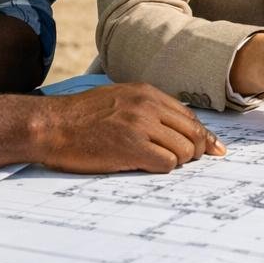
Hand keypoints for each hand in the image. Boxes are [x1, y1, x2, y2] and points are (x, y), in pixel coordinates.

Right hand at [33, 83, 226, 173]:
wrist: (50, 125)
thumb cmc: (81, 118)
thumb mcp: (119, 100)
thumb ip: (148, 110)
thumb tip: (179, 129)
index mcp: (147, 93)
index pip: (190, 117)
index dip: (203, 136)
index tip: (213, 150)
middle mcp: (148, 106)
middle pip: (194, 133)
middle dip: (195, 151)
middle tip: (185, 162)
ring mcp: (140, 126)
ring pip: (185, 150)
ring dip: (177, 161)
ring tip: (157, 163)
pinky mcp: (131, 147)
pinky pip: (167, 163)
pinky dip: (162, 169)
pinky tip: (146, 167)